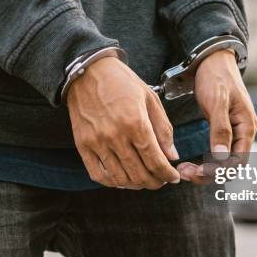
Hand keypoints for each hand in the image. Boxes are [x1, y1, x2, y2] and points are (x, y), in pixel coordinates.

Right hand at [68, 56, 180, 188]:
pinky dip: (112, 182)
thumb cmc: (122, 82)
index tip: (173, 177)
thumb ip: (163, 129)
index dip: (167, 174)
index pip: (155, 160)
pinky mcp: (83, 145)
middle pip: (139, 173)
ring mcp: (97, 142)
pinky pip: (98, 174)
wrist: (88, 71)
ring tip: (144, 180)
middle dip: (155, 182)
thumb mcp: (150, 99)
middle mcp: (115, 135)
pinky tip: (122, 179)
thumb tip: (172, 156)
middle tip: (161, 180)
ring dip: (136, 184)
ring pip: (120, 178)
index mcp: (136, 122)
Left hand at [177, 49, 256, 183]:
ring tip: (184, 170)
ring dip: (205, 169)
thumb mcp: (217, 101)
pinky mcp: (223, 130)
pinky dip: (204, 161)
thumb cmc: (216, 77)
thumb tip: (221, 156)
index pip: (238, 161)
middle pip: (231, 166)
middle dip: (209, 173)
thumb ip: (220, 129)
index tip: (196, 171)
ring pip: (223, 162)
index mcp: (246, 127)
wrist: (212, 60)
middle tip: (184, 173)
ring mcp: (234, 132)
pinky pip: (217, 154)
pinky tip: (188, 163)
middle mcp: (243, 133)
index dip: (218, 171)